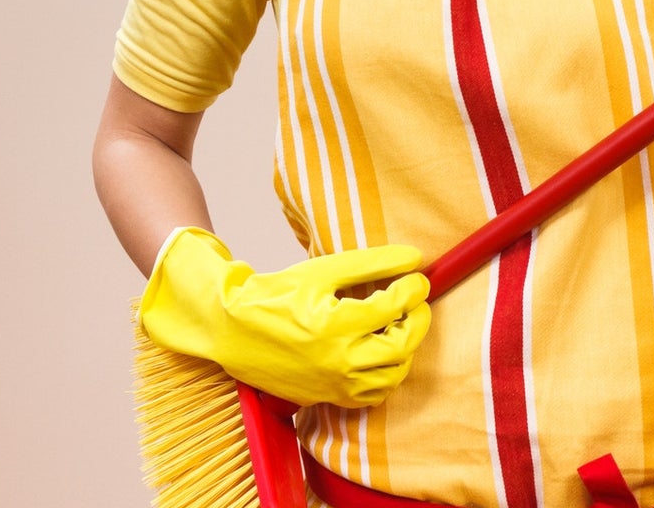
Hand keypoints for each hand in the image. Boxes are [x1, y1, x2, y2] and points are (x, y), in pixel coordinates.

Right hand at [137, 227, 432, 408]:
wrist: (235, 331)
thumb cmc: (277, 295)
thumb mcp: (322, 270)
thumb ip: (371, 264)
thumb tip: (413, 257)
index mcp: (336, 325)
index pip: (394, 307)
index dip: (413, 289)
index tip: (418, 277)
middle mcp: (339, 361)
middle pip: (402, 346)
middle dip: (418, 320)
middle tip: (417, 302)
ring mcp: (334, 384)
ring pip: (393, 375)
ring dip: (406, 349)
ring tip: (399, 325)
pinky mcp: (328, 397)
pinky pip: (373, 396)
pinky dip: (386, 375)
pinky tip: (381, 352)